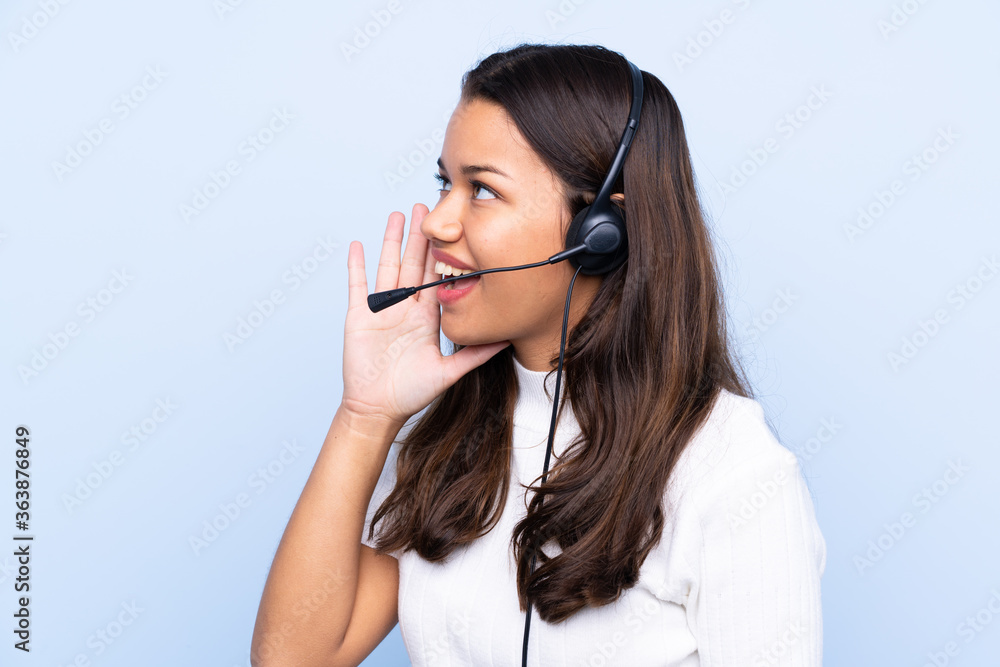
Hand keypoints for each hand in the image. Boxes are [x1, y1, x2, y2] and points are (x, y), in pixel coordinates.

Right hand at [341, 203, 510, 424]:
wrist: (378, 409)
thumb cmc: (411, 393)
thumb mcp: (449, 372)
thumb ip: (475, 355)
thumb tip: (506, 341)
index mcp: (426, 317)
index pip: (437, 278)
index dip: (444, 255)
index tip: (454, 230)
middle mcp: (406, 308)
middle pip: (414, 263)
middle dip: (421, 236)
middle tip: (426, 205)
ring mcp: (382, 310)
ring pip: (388, 266)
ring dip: (392, 240)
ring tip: (398, 215)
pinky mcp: (359, 316)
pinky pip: (358, 286)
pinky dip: (357, 266)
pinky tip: (357, 245)